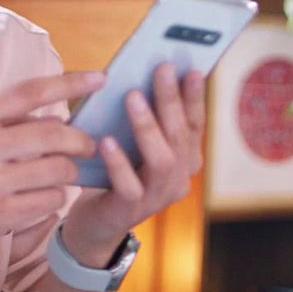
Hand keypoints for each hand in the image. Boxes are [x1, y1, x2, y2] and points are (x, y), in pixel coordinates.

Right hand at [0, 71, 103, 268]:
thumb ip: (2, 119)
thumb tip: (60, 114)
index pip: (29, 92)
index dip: (70, 83)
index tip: (100, 78)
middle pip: (54, 133)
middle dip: (81, 140)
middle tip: (88, 146)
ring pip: (59, 169)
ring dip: (69, 173)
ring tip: (58, 177)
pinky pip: (51, 200)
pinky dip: (54, 199)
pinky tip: (40, 200)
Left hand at [61, 63, 205, 266]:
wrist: (97, 222)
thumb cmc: (117, 172)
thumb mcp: (134, 144)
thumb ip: (143, 119)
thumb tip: (138, 76)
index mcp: (184, 159)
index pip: (194, 124)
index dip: (195, 98)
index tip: (193, 69)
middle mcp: (178, 178)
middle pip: (180, 136)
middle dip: (172, 100)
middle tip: (162, 69)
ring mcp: (158, 197)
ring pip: (162, 161)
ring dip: (148, 126)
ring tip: (133, 97)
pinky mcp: (130, 211)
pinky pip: (129, 186)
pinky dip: (119, 162)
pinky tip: (107, 141)